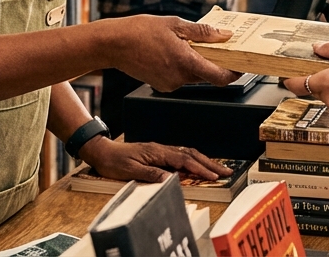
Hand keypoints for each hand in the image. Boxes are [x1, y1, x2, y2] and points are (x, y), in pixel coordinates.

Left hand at [81, 137, 231, 182]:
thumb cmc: (114, 161)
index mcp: (157, 152)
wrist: (102, 152)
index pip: (184, 160)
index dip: (199, 168)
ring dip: (204, 161)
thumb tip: (170, 179)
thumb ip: (150, 174)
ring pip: (188, 153)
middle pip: (191, 154)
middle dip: (209, 163)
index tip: (213, 176)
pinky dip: (194, 160)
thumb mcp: (129, 171)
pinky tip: (198, 165)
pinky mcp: (158, 154)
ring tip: (218, 169)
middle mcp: (161, 149)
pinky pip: (181, 155)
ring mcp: (161, 150)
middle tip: (226, 171)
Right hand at [104, 15, 238, 91]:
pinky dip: (182, 66)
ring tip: (186, 44)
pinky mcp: (161, 85)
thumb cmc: (140, 31)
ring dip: (196, 63)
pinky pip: (179, 77)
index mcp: (185, 62)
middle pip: (207, 75)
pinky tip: (171, 52)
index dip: (234, 73)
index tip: (241, 66)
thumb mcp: (175, 24)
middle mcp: (179, 78)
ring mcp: (170, 84)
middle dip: (214, 62)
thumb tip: (225, 35)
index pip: (219, 78)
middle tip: (215, 46)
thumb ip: (203, 32)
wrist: (113, 44)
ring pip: (193, 76)